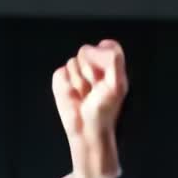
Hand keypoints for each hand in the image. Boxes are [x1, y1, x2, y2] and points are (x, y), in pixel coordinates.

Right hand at [51, 39, 127, 177]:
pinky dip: (66, 85)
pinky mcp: (61, 80)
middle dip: (90, 71)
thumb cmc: (104, 112)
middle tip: (94, 90)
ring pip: (73, 62)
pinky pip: (61, 72)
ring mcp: (76, 72)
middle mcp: (93, 67)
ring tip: (84, 96)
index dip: (102, 55)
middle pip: (87, 51)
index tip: (103, 74)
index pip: (107, 46)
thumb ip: (113, 61)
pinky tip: (73, 97)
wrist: (86, 131)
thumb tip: (96, 48)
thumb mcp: (117, 86)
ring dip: (79, 81)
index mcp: (110, 66)